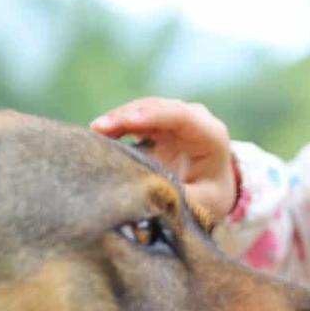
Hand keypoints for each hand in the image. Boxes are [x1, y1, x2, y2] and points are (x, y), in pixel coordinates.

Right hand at [91, 97, 237, 220]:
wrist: (214, 188)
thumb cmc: (211, 195)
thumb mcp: (202, 202)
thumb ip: (178, 196)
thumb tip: (149, 196)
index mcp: (212, 135)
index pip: (182, 116)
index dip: (155, 116)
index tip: (129, 121)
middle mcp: (195, 119)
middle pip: (159, 109)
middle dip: (128, 116)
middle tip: (100, 127)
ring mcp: (175, 118)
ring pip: (143, 110)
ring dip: (118, 119)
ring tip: (95, 130)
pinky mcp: (159, 123)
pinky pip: (135, 118)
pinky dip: (117, 124)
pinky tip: (99, 133)